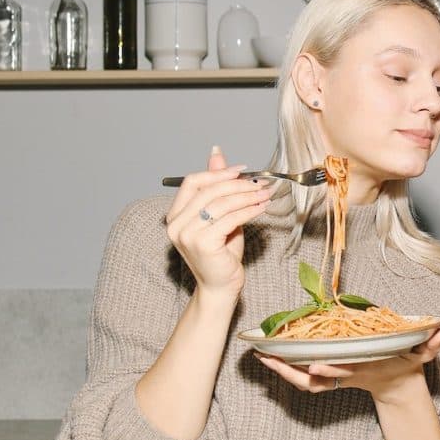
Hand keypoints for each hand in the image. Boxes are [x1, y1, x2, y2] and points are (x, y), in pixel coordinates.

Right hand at [165, 147, 274, 298]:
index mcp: (175, 214)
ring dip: (247, 196)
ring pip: (221, 204)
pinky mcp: (202, 243)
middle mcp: (176, 223)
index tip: (243, 170)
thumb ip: (217, 188)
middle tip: (260, 183)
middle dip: (238, 184)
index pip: (192, 182)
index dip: (218, 173)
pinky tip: (261, 208)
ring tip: (265, 194)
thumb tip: (217, 154)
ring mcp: (187, 234)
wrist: (221, 286)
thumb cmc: (222, 253)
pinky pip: (230, 218)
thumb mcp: (220, 215)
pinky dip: (249, 211)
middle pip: (208, 190)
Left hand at [256, 328, 439, 403]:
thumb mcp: (422, 355)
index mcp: (365, 368)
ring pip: (303, 379)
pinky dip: (286, 367)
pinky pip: (302, 376)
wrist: (396, 384)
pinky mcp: (329, 374)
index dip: (329, 369)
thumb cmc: (405, 364)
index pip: (345, 370)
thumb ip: (432, 344)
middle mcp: (346, 373)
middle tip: (269, 359)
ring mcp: (336, 376)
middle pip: (315, 377)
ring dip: (282, 369)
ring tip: (260, 356)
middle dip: (292, 370)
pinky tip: (269, 356)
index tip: (313, 364)